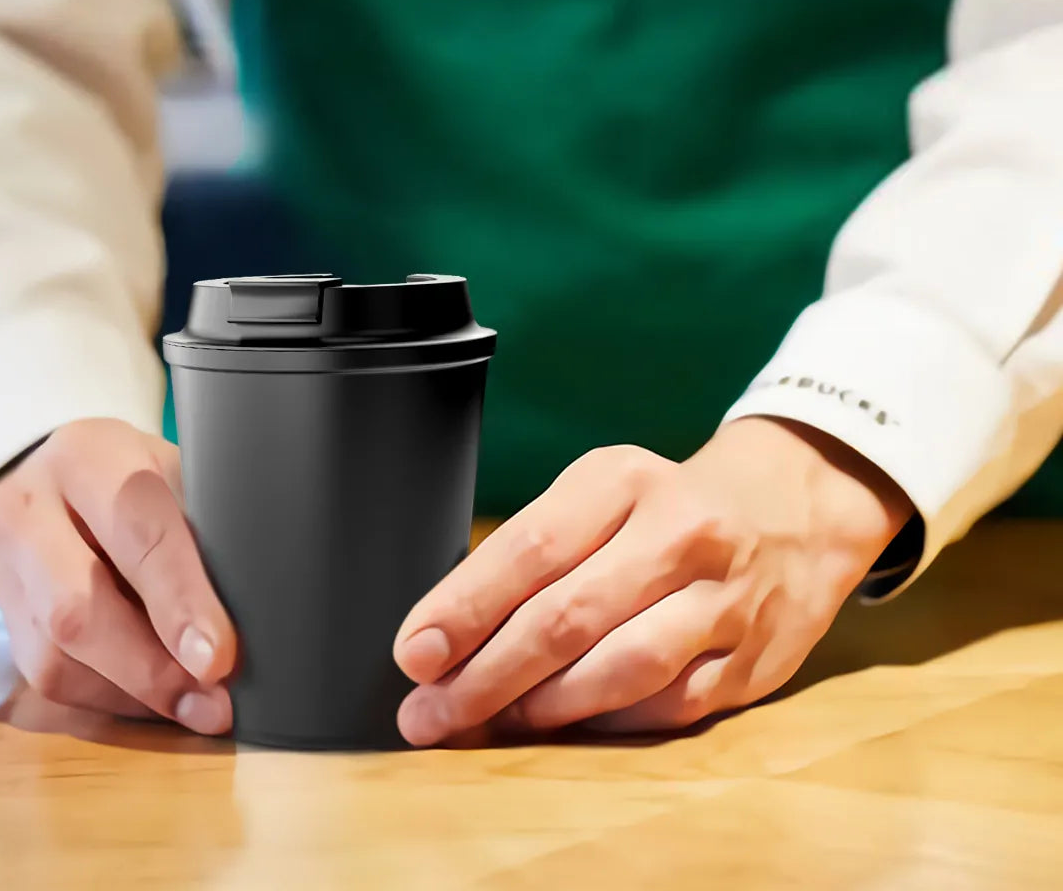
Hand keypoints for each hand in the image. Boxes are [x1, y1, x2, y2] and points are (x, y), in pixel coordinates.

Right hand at [0, 418, 235, 733]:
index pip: (133, 530)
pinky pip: (49, 682)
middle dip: (151, 669)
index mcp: (88, 458)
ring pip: (56, 657)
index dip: (178, 600)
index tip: (219, 657)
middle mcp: (29, 512)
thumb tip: (259, 607)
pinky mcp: (3, 622)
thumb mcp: (171, 474)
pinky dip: (110, 701)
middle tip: (215, 703)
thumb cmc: (133, 477)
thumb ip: (203, 528)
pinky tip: (154, 701)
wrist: (49, 479)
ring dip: (134, 695)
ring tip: (195, 707)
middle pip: (76, 607)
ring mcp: (4, 571)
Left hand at [392, 417, 911, 743]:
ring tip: (486, 724)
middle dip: (485, 675)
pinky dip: (606, 724)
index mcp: (622, 481)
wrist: (796, 506)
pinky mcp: (753, 660)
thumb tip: (449, 631)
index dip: (464, 607)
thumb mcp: (601, 492)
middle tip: (429, 712)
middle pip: (566, 617)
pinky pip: (668, 705)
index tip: (415, 652)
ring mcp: (723, 600)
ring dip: (541, 709)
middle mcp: (678, 533)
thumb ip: (535, 551)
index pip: (529, 548)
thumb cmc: (667, 506)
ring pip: (619, 668)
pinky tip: (563, 730)